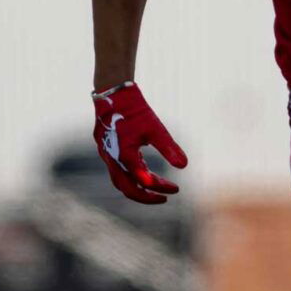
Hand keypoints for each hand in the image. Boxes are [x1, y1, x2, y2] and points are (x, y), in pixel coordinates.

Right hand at [92, 81, 188, 203]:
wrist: (112, 93)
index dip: (161, 187)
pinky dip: (132, 176)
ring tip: (157, 187)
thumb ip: (168, 147)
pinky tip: (146, 171)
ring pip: (121, 181)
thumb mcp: (155, 128)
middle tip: (164, 198)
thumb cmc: (135, 110)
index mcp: (124, 155)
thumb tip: (184, 165)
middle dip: (147, 197)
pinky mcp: (106, 150)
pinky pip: (118, 171)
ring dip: (139, 187)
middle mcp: (112, 159)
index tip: (176, 188)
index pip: (144, 181)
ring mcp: (107, 155)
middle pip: (128, 189)